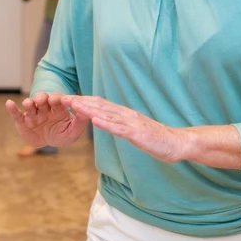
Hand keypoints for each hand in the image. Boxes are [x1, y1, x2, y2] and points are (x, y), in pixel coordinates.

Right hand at [5, 92, 89, 148]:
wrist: (48, 143)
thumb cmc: (62, 134)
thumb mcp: (73, 131)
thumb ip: (80, 122)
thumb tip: (89, 112)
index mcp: (57, 108)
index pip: (57, 99)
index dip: (57, 98)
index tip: (58, 99)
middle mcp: (44, 108)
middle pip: (42, 99)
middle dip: (42, 98)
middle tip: (43, 99)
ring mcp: (33, 114)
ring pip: (30, 105)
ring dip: (29, 103)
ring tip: (29, 103)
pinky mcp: (22, 122)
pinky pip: (16, 114)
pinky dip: (12, 109)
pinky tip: (9, 103)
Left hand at [62, 96, 187, 162]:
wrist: (177, 143)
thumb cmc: (156, 138)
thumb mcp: (134, 129)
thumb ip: (120, 123)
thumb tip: (106, 120)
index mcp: (125, 114)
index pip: (100, 105)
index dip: (83, 101)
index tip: (67, 99)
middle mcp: (127, 115)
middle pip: (100, 106)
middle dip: (81, 102)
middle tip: (63, 97)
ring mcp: (132, 124)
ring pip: (107, 115)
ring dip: (89, 110)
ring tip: (74, 105)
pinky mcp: (138, 134)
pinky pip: (120, 129)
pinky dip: (106, 124)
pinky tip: (95, 121)